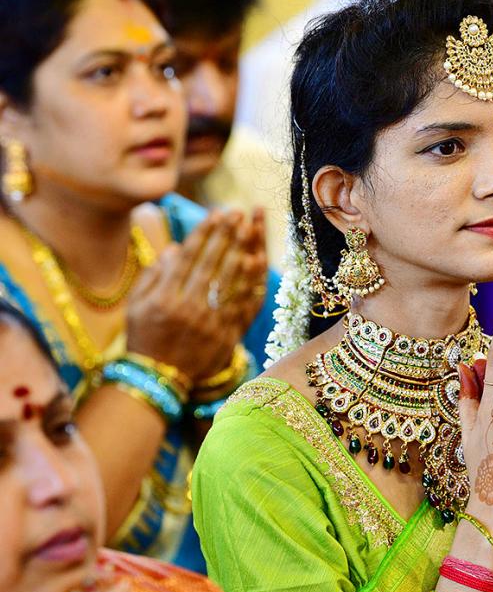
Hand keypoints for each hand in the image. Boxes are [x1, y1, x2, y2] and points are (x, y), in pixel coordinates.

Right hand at [126, 208, 266, 381]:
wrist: (160, 379)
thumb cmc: (144, 338)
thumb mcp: (136, 306)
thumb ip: (153, 275)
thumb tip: (176, 248)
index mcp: (164, 299)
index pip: (189, 258)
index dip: (204, 233)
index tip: (216, 213)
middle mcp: (189, 309)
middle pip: (212, 265)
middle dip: (226, 235)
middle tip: (237, 212)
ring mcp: (210, 323)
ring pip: (230, 281)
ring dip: (241, 251)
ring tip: (251, 228)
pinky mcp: (228, 336)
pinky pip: (243, 306)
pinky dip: (251, 283)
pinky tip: (258, 263)